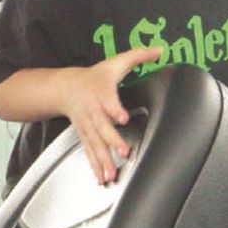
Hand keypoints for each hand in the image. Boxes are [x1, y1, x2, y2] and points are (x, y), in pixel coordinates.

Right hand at [60, 46, 162, 183]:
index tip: (123, 117)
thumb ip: (139, 55)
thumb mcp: (116, 62)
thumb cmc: (95, 77)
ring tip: (111, 174)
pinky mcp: (85, 135)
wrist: (66, 87)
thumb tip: (160, 50)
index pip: (108, 100)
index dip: (114, 108)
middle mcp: (93, 111)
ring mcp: (87, 125)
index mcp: (101, 92)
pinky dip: (95, 166)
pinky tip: (101, 178)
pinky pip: (89, 152)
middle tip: (124, 152)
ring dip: (102, 159)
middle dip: (112, 140)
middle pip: (101, 127)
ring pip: (94, 143)